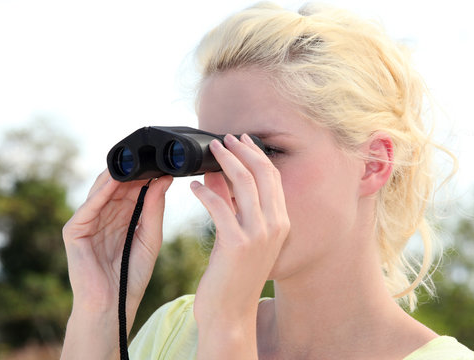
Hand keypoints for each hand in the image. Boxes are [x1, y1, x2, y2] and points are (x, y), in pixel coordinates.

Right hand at [62, 170, 171, 328]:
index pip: (132, 189)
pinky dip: (101, 193)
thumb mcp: (150, 238)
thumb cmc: (132, 277)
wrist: (113, 306)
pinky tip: (115, 180)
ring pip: (101, 191)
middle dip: (133, 172)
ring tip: (134, 162)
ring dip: (117, 176)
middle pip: (117, 186)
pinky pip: (88, 207)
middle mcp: (104, 216)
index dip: (146, 175)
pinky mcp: (74, 231)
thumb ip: (155, 209)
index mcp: (122, 218)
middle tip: (151, 157)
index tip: (163, 162)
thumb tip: (164, 181)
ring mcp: (87, 222)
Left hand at [190, 134, 289, 356]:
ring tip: (210, 151)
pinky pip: (219, 206)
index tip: (239, 140)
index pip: (272, 177)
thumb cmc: (233, 275)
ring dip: (225, 162)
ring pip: (244, 184)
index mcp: (280, 222)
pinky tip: (192, 187)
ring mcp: (259, 235)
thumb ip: (229, 204)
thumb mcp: (237, 235)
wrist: (230, 314)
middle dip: (242, 150)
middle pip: (261, 174)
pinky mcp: (237, 244)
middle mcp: (275, 225)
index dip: (255, 154)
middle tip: (224, 138)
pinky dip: (205, 193)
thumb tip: (213, 175)